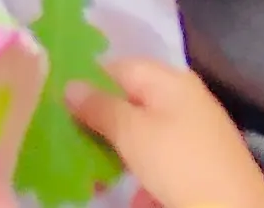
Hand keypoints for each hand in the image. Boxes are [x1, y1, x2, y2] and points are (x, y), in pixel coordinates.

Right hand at [64, 60, 263, 207]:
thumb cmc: (180, 165)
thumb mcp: (132, 134)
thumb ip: (99, 107)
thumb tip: (69, 84)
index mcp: (170, 79)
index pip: (117, 67)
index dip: (88, 85)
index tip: (61, 110)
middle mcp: (185, 98)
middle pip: (131, 102)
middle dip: (102, 125)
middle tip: (75, 147)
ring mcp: (196, 132)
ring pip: (144, 135)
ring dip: (120, 153)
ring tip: (98, 176)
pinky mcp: (202, 165)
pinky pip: (161, 159)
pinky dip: (144, 172)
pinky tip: (135, 195)